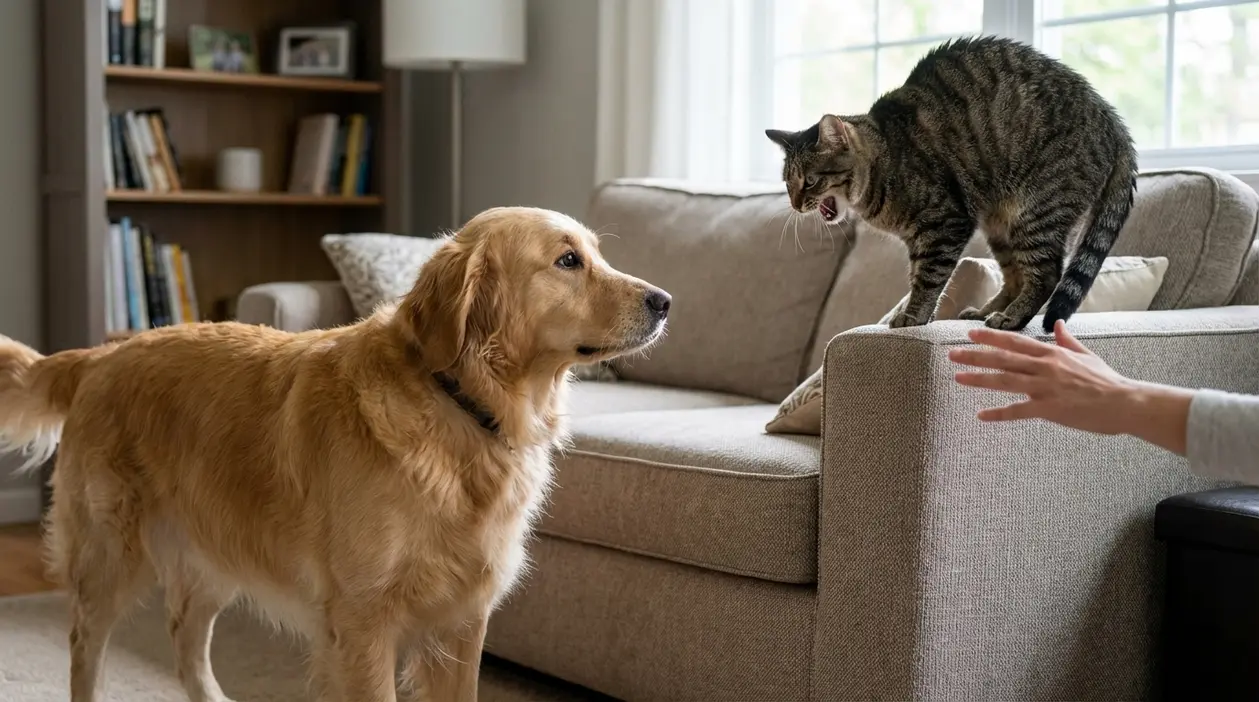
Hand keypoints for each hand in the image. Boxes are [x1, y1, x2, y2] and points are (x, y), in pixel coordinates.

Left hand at [948, 319, 1192, 454]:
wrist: (1124, 402)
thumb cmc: (1107, 380)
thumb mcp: (1087, 355)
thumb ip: (1069, 341)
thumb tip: (1059, 323)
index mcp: (1053, 353)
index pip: (1015, 342)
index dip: (992, 337)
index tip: (971, 333)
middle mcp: (1045, 367)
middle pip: (1003, 359)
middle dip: (976, 356)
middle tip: (953, 354)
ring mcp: (1045, 387)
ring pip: (1005, 381)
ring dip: (979, 379)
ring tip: (958, 377)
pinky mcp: (1049, 408)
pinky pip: (1018, 411)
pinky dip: (999, 413)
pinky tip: (981, 415)